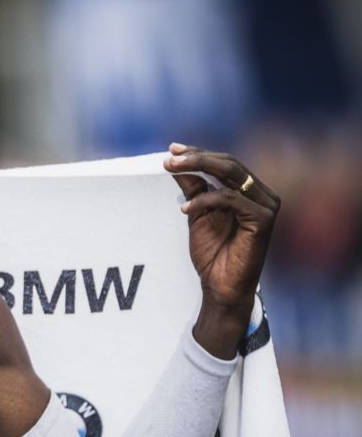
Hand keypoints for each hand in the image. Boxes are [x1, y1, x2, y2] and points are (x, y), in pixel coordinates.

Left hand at [164, 143, 279, 357]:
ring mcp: (266, 205)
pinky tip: (184, 208)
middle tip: (169, 158)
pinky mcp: (264, 219)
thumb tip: (176, 165)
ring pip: (231, 173)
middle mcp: (262, 194)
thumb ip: (193, 190)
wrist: (221, 287)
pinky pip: (230, 198)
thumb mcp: (197, 216)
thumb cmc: (212, 254)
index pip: (225, 162)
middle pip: (229, 163)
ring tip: (171, 171)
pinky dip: (205, 199)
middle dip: (196, 157)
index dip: (199, 153)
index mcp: (249, 191)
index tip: (172, 150)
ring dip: (198, 168)